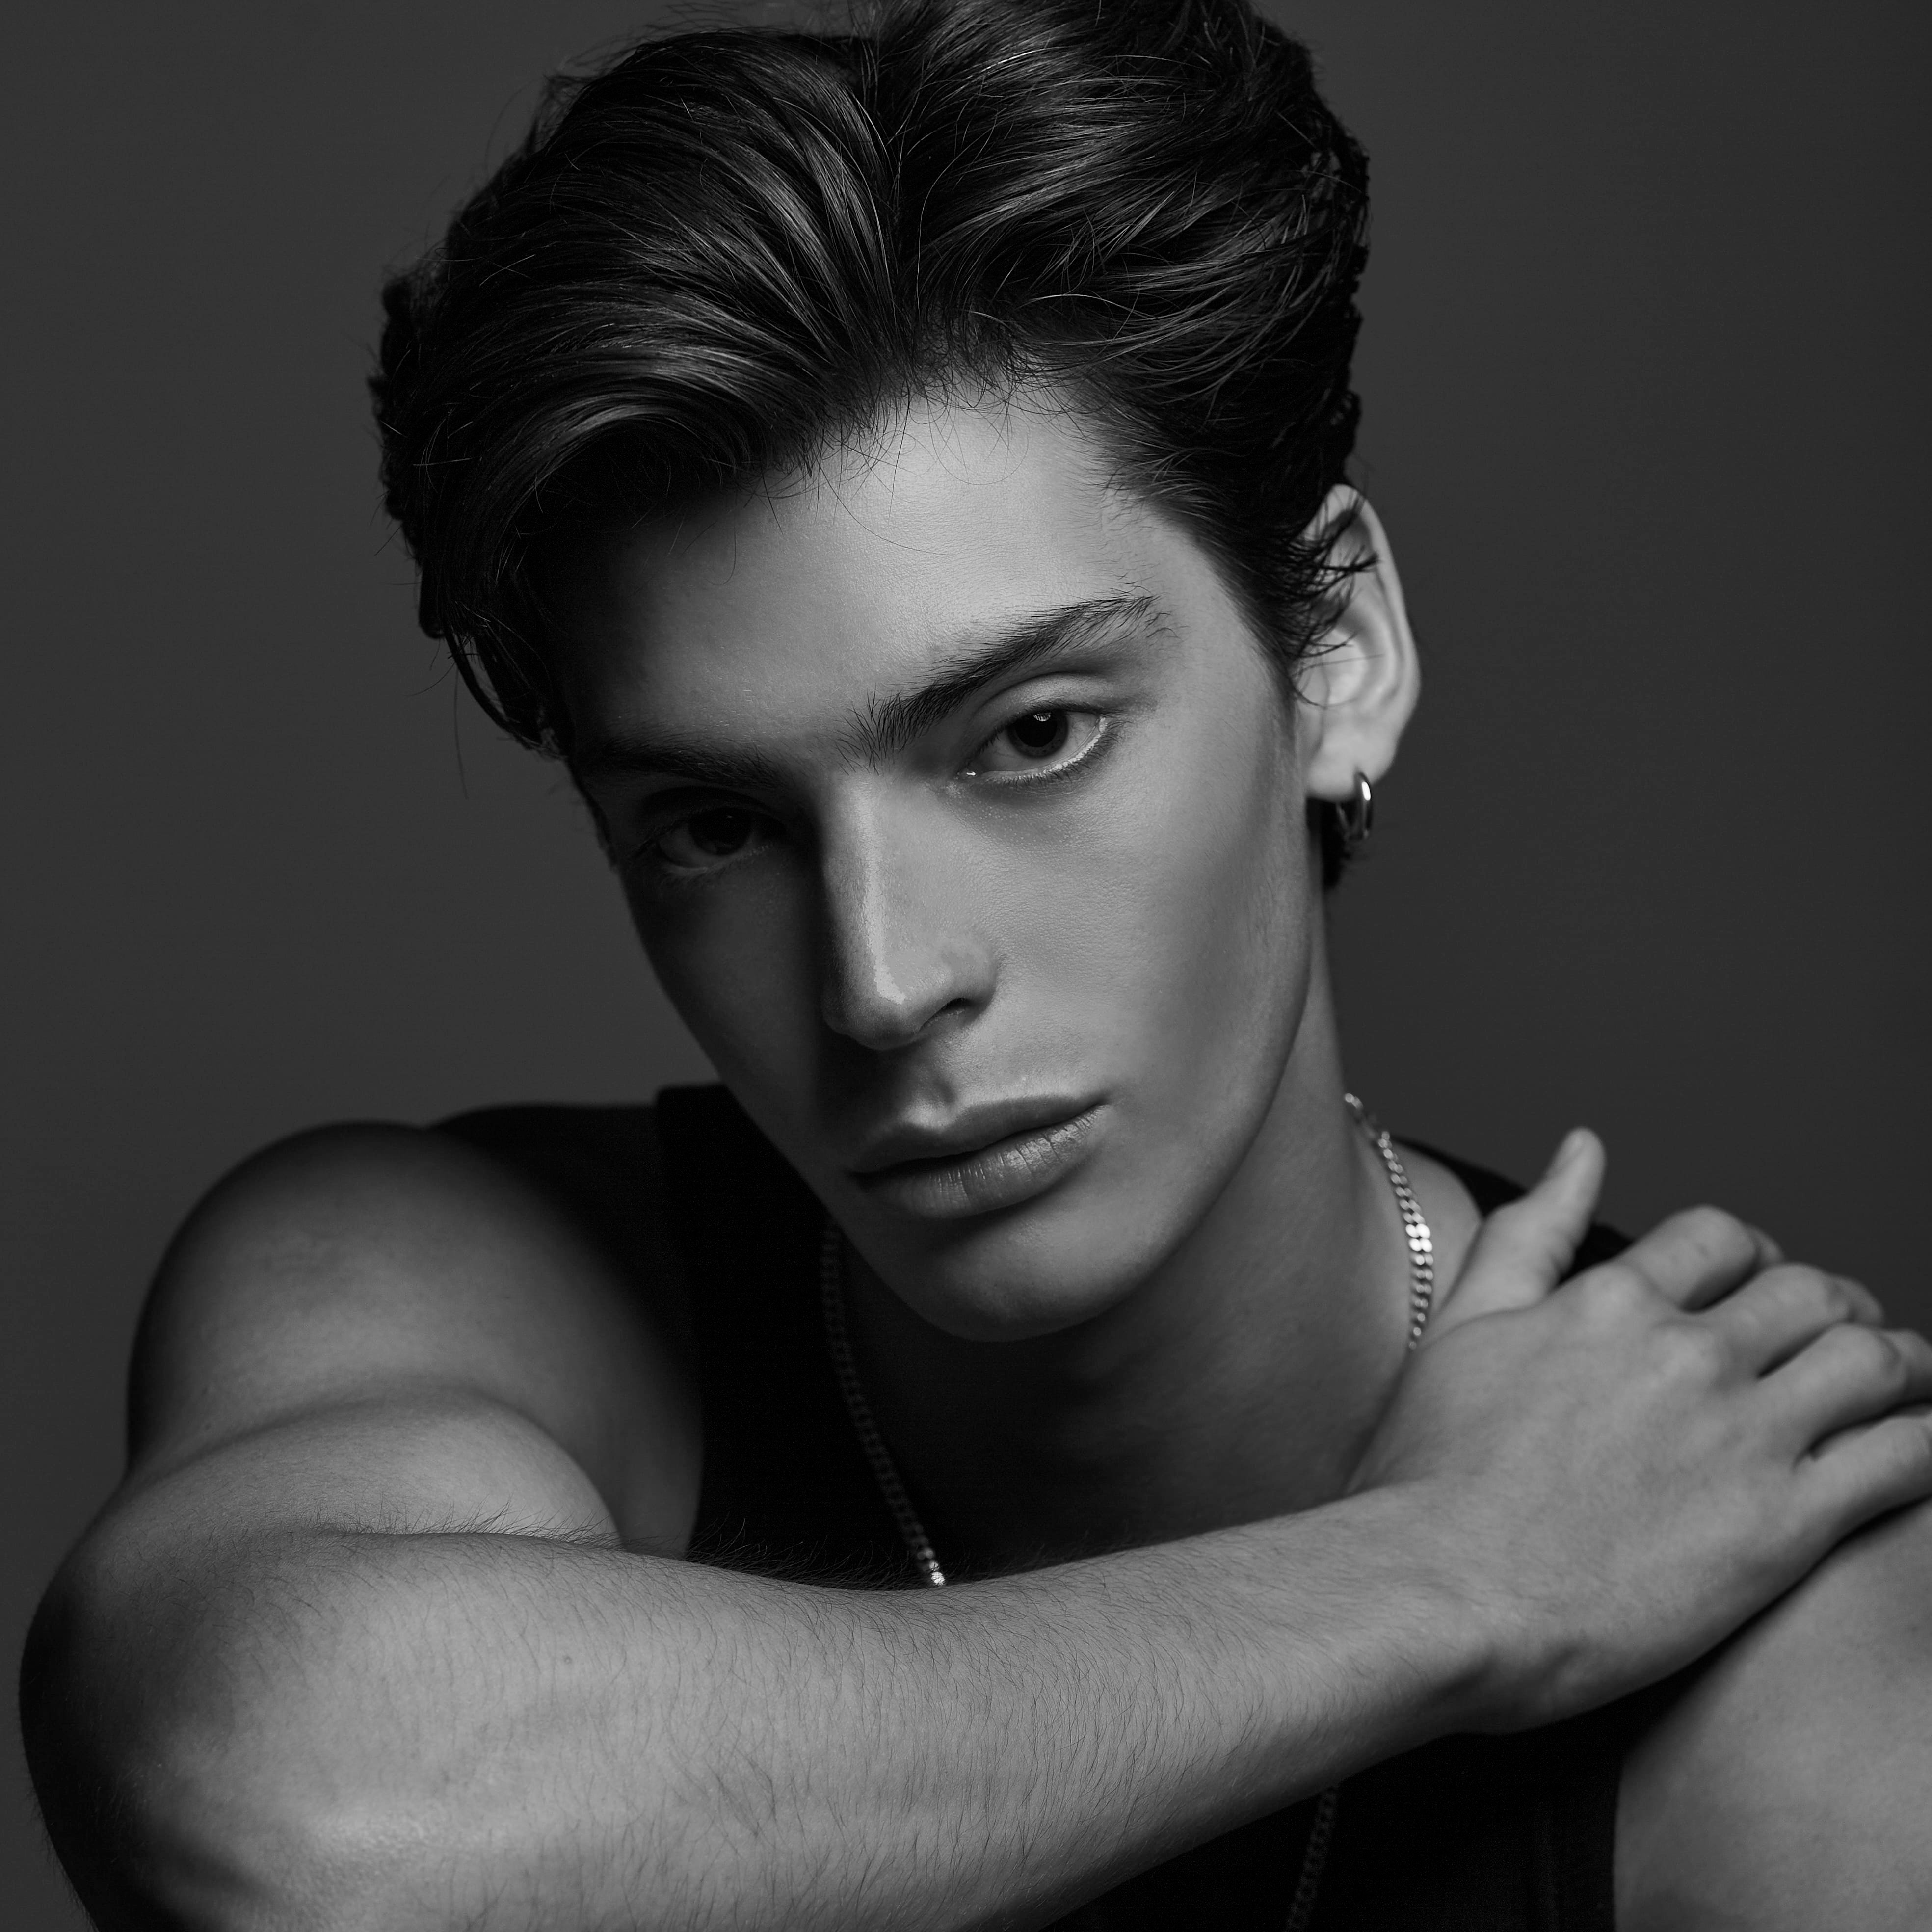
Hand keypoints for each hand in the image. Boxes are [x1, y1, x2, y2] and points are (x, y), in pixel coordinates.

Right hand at [1351, 1132, 1931, 1727]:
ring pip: (1873, 1362)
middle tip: (1838, 1337)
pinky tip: (1922, 1451)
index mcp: (1612, 1303)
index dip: (1751, 1257)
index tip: (1755, 1287)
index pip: (1720, 1240)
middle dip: (1835, 1306)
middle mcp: (1689, 1353)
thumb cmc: (1431, 1475)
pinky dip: (1928, 1444)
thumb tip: (1582, 1147)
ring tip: (1902, 1388)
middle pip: (1809, 1292)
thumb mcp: (1463, 1327)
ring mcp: (1742, 1435)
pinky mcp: (1784, 1525)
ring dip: (1902, 1365)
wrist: (1442, 1592)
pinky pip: (1901, 1461)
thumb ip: (1530, 1233)